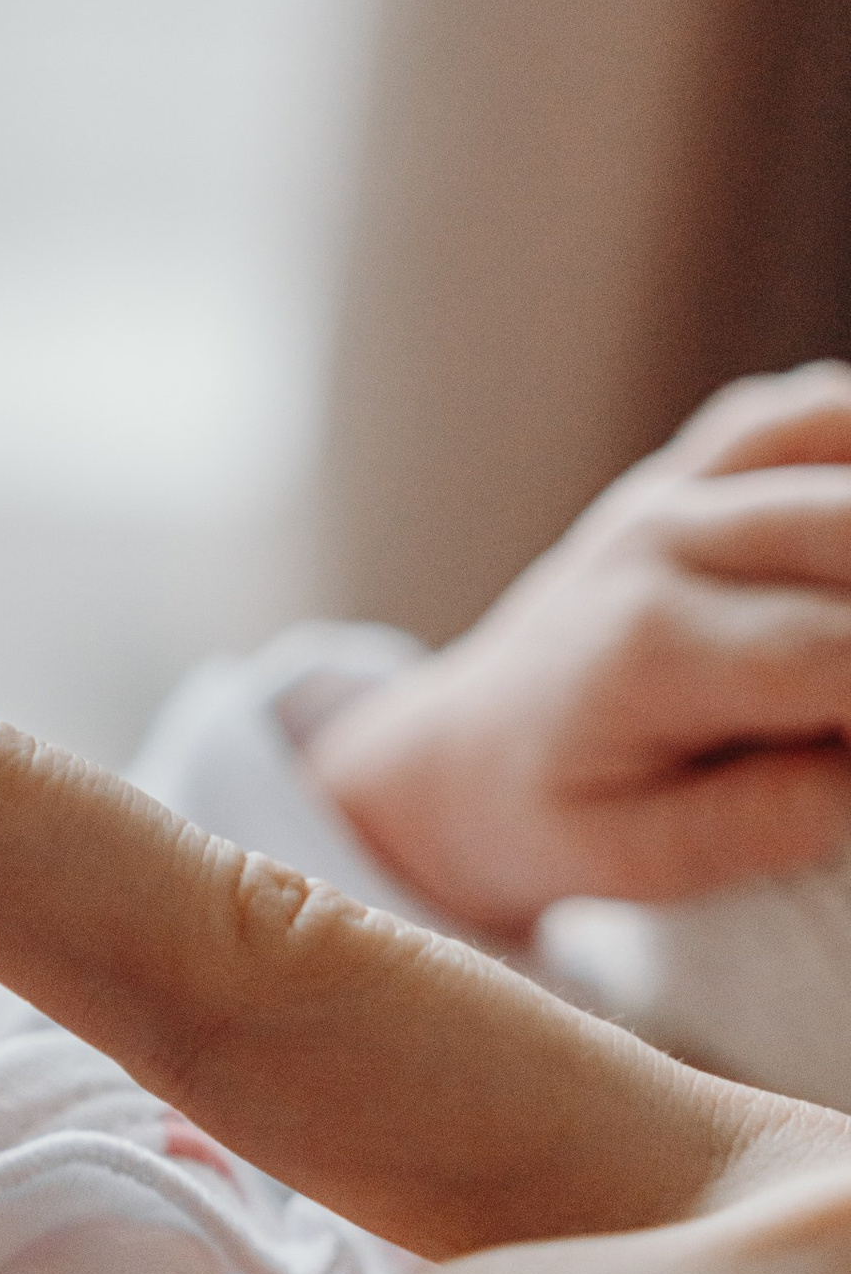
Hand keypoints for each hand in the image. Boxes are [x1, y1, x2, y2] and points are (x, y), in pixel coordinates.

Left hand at [304, 364, 850, 935]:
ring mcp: (675, 490)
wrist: (461, 754)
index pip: (843, 650)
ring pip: (836, 438)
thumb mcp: (645, 860)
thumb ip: (776, 815)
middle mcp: (664, 539)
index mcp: (652, 646)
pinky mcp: (688, 469)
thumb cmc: (553, 816)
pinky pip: (802, 412)